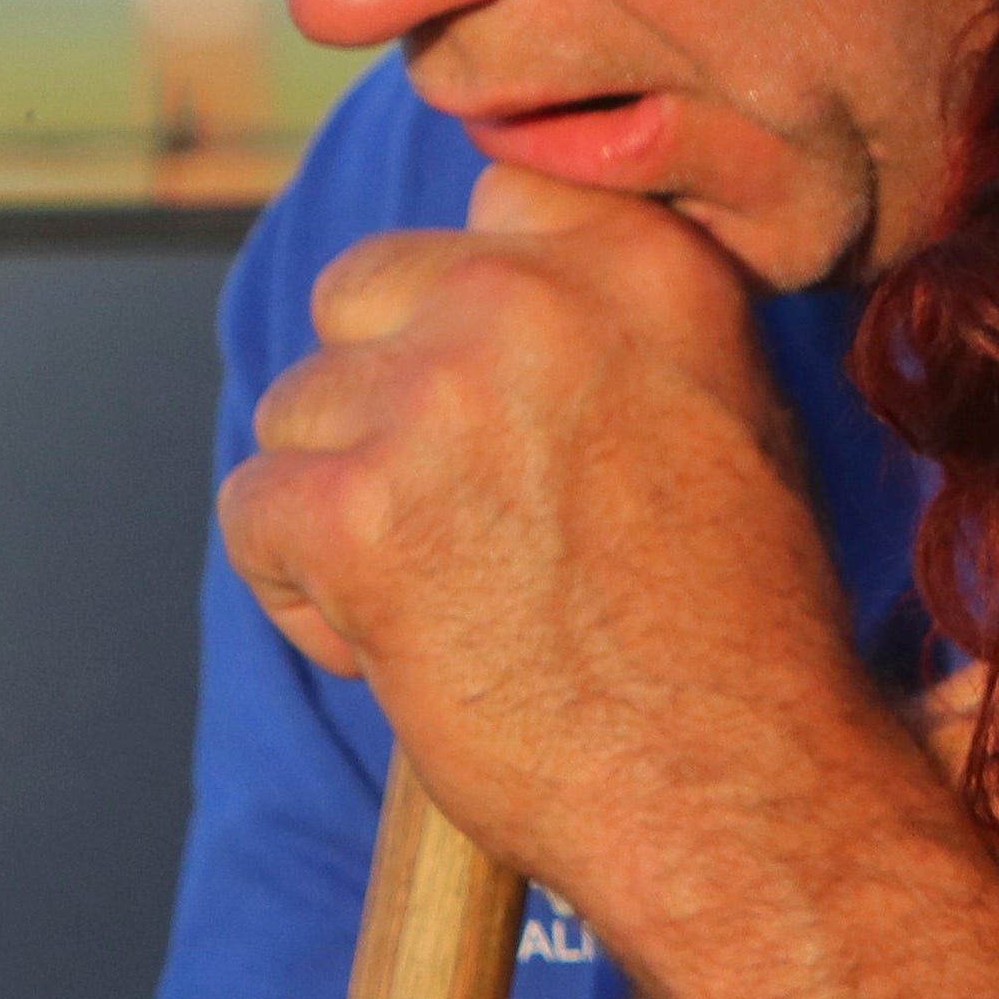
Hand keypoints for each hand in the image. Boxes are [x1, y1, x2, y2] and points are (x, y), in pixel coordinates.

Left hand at [216, 165, 863, 934]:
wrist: (740, 790)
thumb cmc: (743, 635)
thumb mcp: (731, 415)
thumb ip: (617, 326)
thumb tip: (499, 269)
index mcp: (643, 263)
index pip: (489, 209)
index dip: (468, 320)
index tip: (518, 424)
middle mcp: (533, 299)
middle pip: (362, 296)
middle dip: (386, 405)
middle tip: (471, 526)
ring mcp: (437, 398)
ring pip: (298, 410)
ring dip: (344, 506)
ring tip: (448, 602)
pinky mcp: (356, 510)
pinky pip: (255, 510)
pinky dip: (301, 593)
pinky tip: (395, 649)